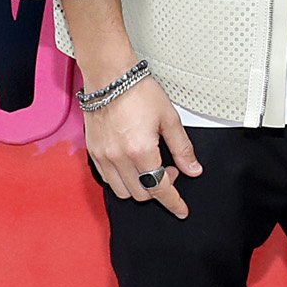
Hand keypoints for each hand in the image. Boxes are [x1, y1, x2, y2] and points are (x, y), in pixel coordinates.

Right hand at [84, 75, 197, 218]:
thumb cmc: (139, 91)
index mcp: (141, 150)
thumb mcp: (169, 118)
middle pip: (141, 193)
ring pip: (122, 191)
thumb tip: (193, 169)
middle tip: (169, 169)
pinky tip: (132, 165)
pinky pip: (107, 179)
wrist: (109, 76)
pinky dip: (122, 179)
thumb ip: (182, 148)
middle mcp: (119, 158)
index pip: (160, 188)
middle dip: (159, 188)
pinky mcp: (93, 152)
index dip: (173, 203)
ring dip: (139, 186)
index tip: (181, 210)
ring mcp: (103, 156)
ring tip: (149, 166)